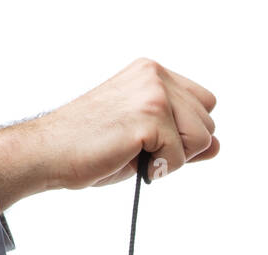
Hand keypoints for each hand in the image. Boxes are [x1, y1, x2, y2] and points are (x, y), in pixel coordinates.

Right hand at [0, 58, 219, 208]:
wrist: (49, 153)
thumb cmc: (90, 146)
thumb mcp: (145, 139)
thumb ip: (183, 138)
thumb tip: (218, 144)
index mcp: (152, 73)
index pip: (205, 105)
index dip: (186, 132)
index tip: (152, 139)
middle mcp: (155, 76)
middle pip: (208, 125)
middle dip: (182, 148)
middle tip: (138, 148)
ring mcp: (153, 93)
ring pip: (201, 140)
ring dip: (171, 159)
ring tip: (134, 152)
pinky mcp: (150, 116)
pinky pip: (180, 157)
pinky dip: (158, 169)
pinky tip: (128, 157)